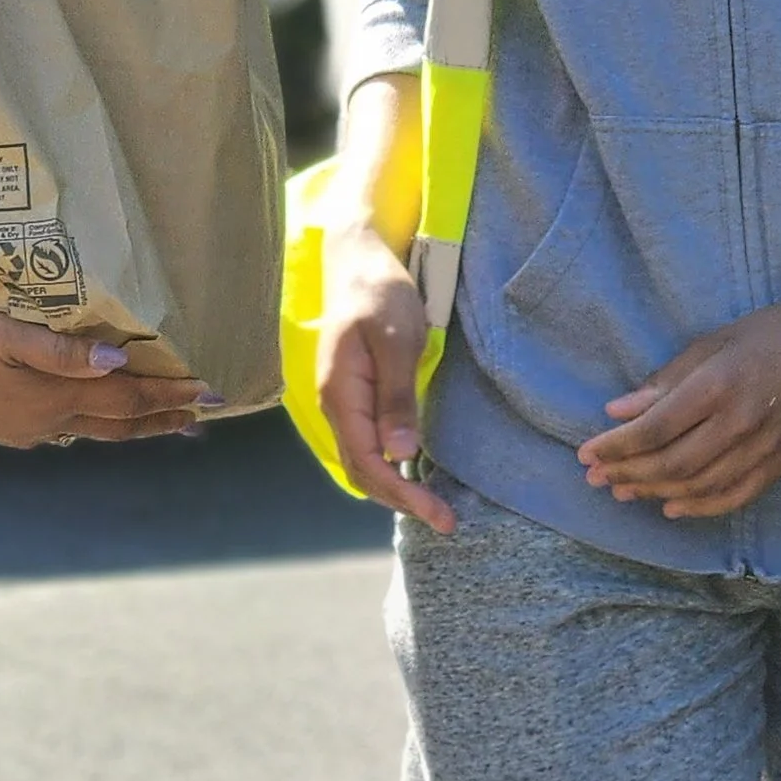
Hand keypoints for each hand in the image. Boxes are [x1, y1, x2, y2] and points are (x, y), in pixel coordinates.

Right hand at [0, 316, 206, 448]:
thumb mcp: (4, 337)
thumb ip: (61, 351)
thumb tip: (117, 363)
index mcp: (54, 398)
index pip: (128, 399)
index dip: (170, 396)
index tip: (210, 392)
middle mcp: (49, 422)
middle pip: (120, 423)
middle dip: (164, 418)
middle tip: (203, 413)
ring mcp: (27, 431)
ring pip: (95, 429)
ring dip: (133, 425)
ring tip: (163, 420)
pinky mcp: (6, 430)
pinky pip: (65, 429)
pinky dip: (94, 424)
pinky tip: (92, 419)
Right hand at [317, 216, 452, 530]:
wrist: (357, 260)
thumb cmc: (380, 293)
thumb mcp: (397, 341)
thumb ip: (397, 397)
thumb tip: (400, 452)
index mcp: (342, 395)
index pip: (369, 464)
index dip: (402, 496)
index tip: (438, 515)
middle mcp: (335, 405)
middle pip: (362, 471)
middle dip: (401, 501)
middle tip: (445, 520)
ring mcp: (341, 401)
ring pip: (362, 461)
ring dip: (393, 488)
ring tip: (430, 506)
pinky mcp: (353, 395)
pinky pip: (365, 443)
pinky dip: (388, 467)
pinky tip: (411, 471)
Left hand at [577, 289, 780, 519]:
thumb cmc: (774, 332)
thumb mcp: (714, 341)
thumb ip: (666, 380)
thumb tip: (618, 412)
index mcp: (720, 385)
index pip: (655, 429)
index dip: (615, 446)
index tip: (586, 453)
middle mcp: (741, 423)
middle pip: (671, 464)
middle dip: (627, 473)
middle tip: (596, 478)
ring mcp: (765, 448)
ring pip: (698, 485)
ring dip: (654, 492)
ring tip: (623, 491)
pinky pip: (736, 497)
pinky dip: (700, 507)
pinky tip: (672, 507)